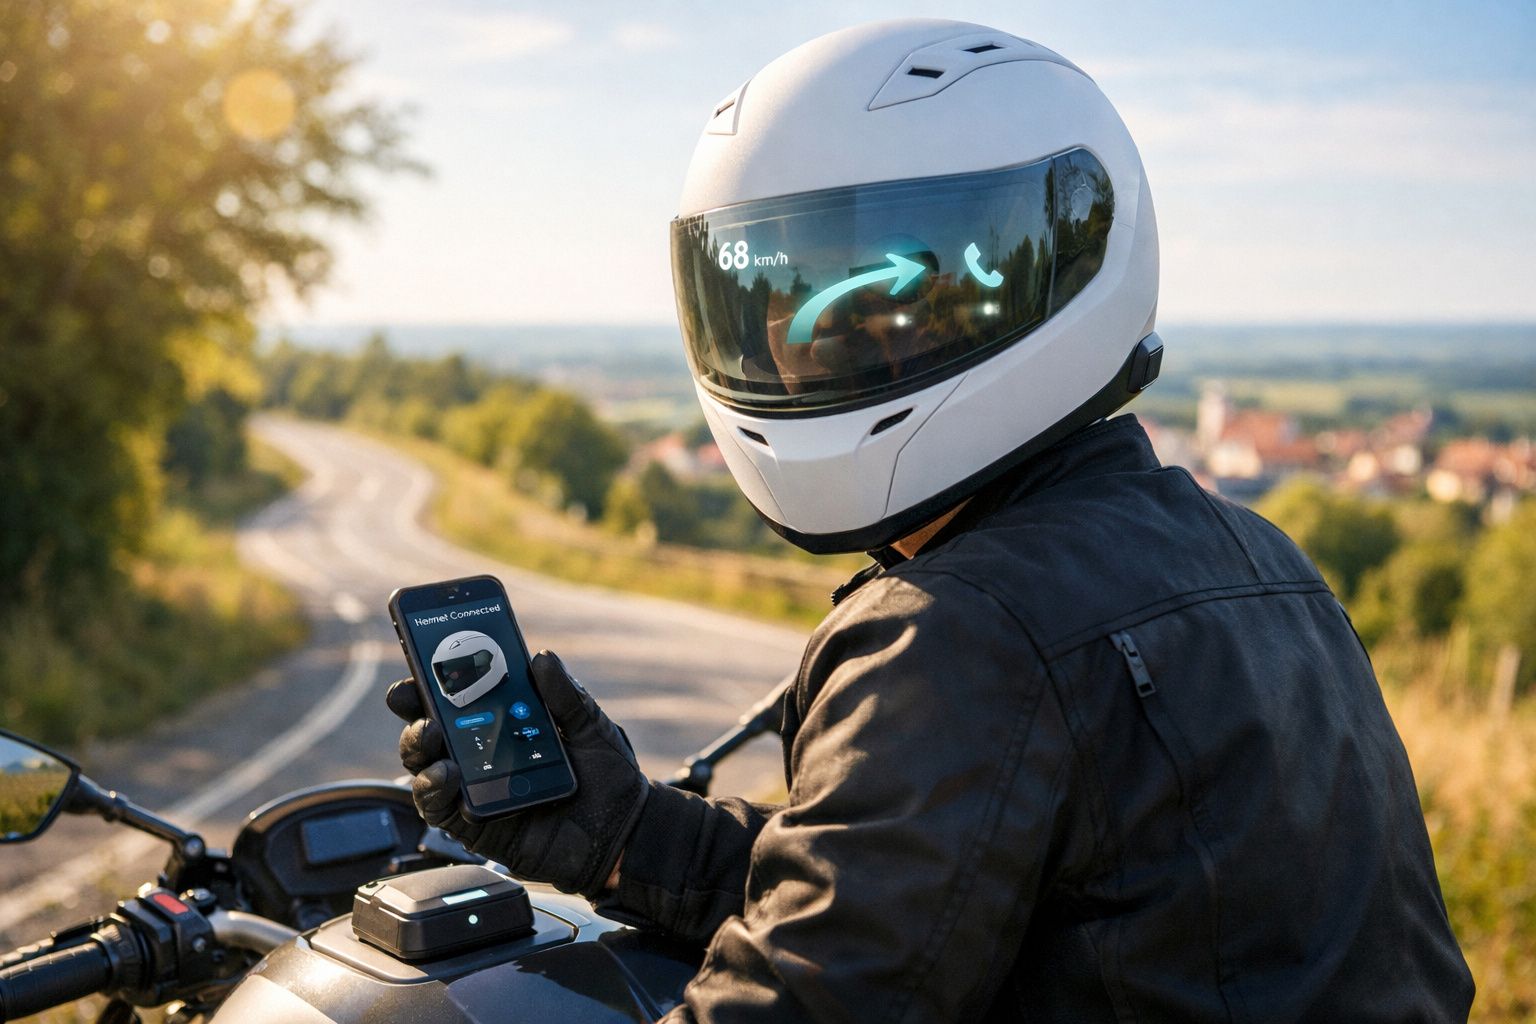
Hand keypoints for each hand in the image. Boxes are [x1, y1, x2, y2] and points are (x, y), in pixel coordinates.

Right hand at [386, 650, 647, 896]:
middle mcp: (483, 759)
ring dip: (419, 751)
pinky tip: (446, 775)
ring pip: (427, 770)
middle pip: (432, 734)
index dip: (432, 684)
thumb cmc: (609, 777)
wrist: (627, 832)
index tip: (418, 668)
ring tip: (430, 736)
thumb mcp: (590, 727)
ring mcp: (477, 793)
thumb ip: (565, 696)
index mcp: (507, 728)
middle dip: (415, 714)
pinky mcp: (477, 827)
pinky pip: (440, 811)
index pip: (460, 703)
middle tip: (413, 700)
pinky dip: (433, 791)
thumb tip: (542, 657)